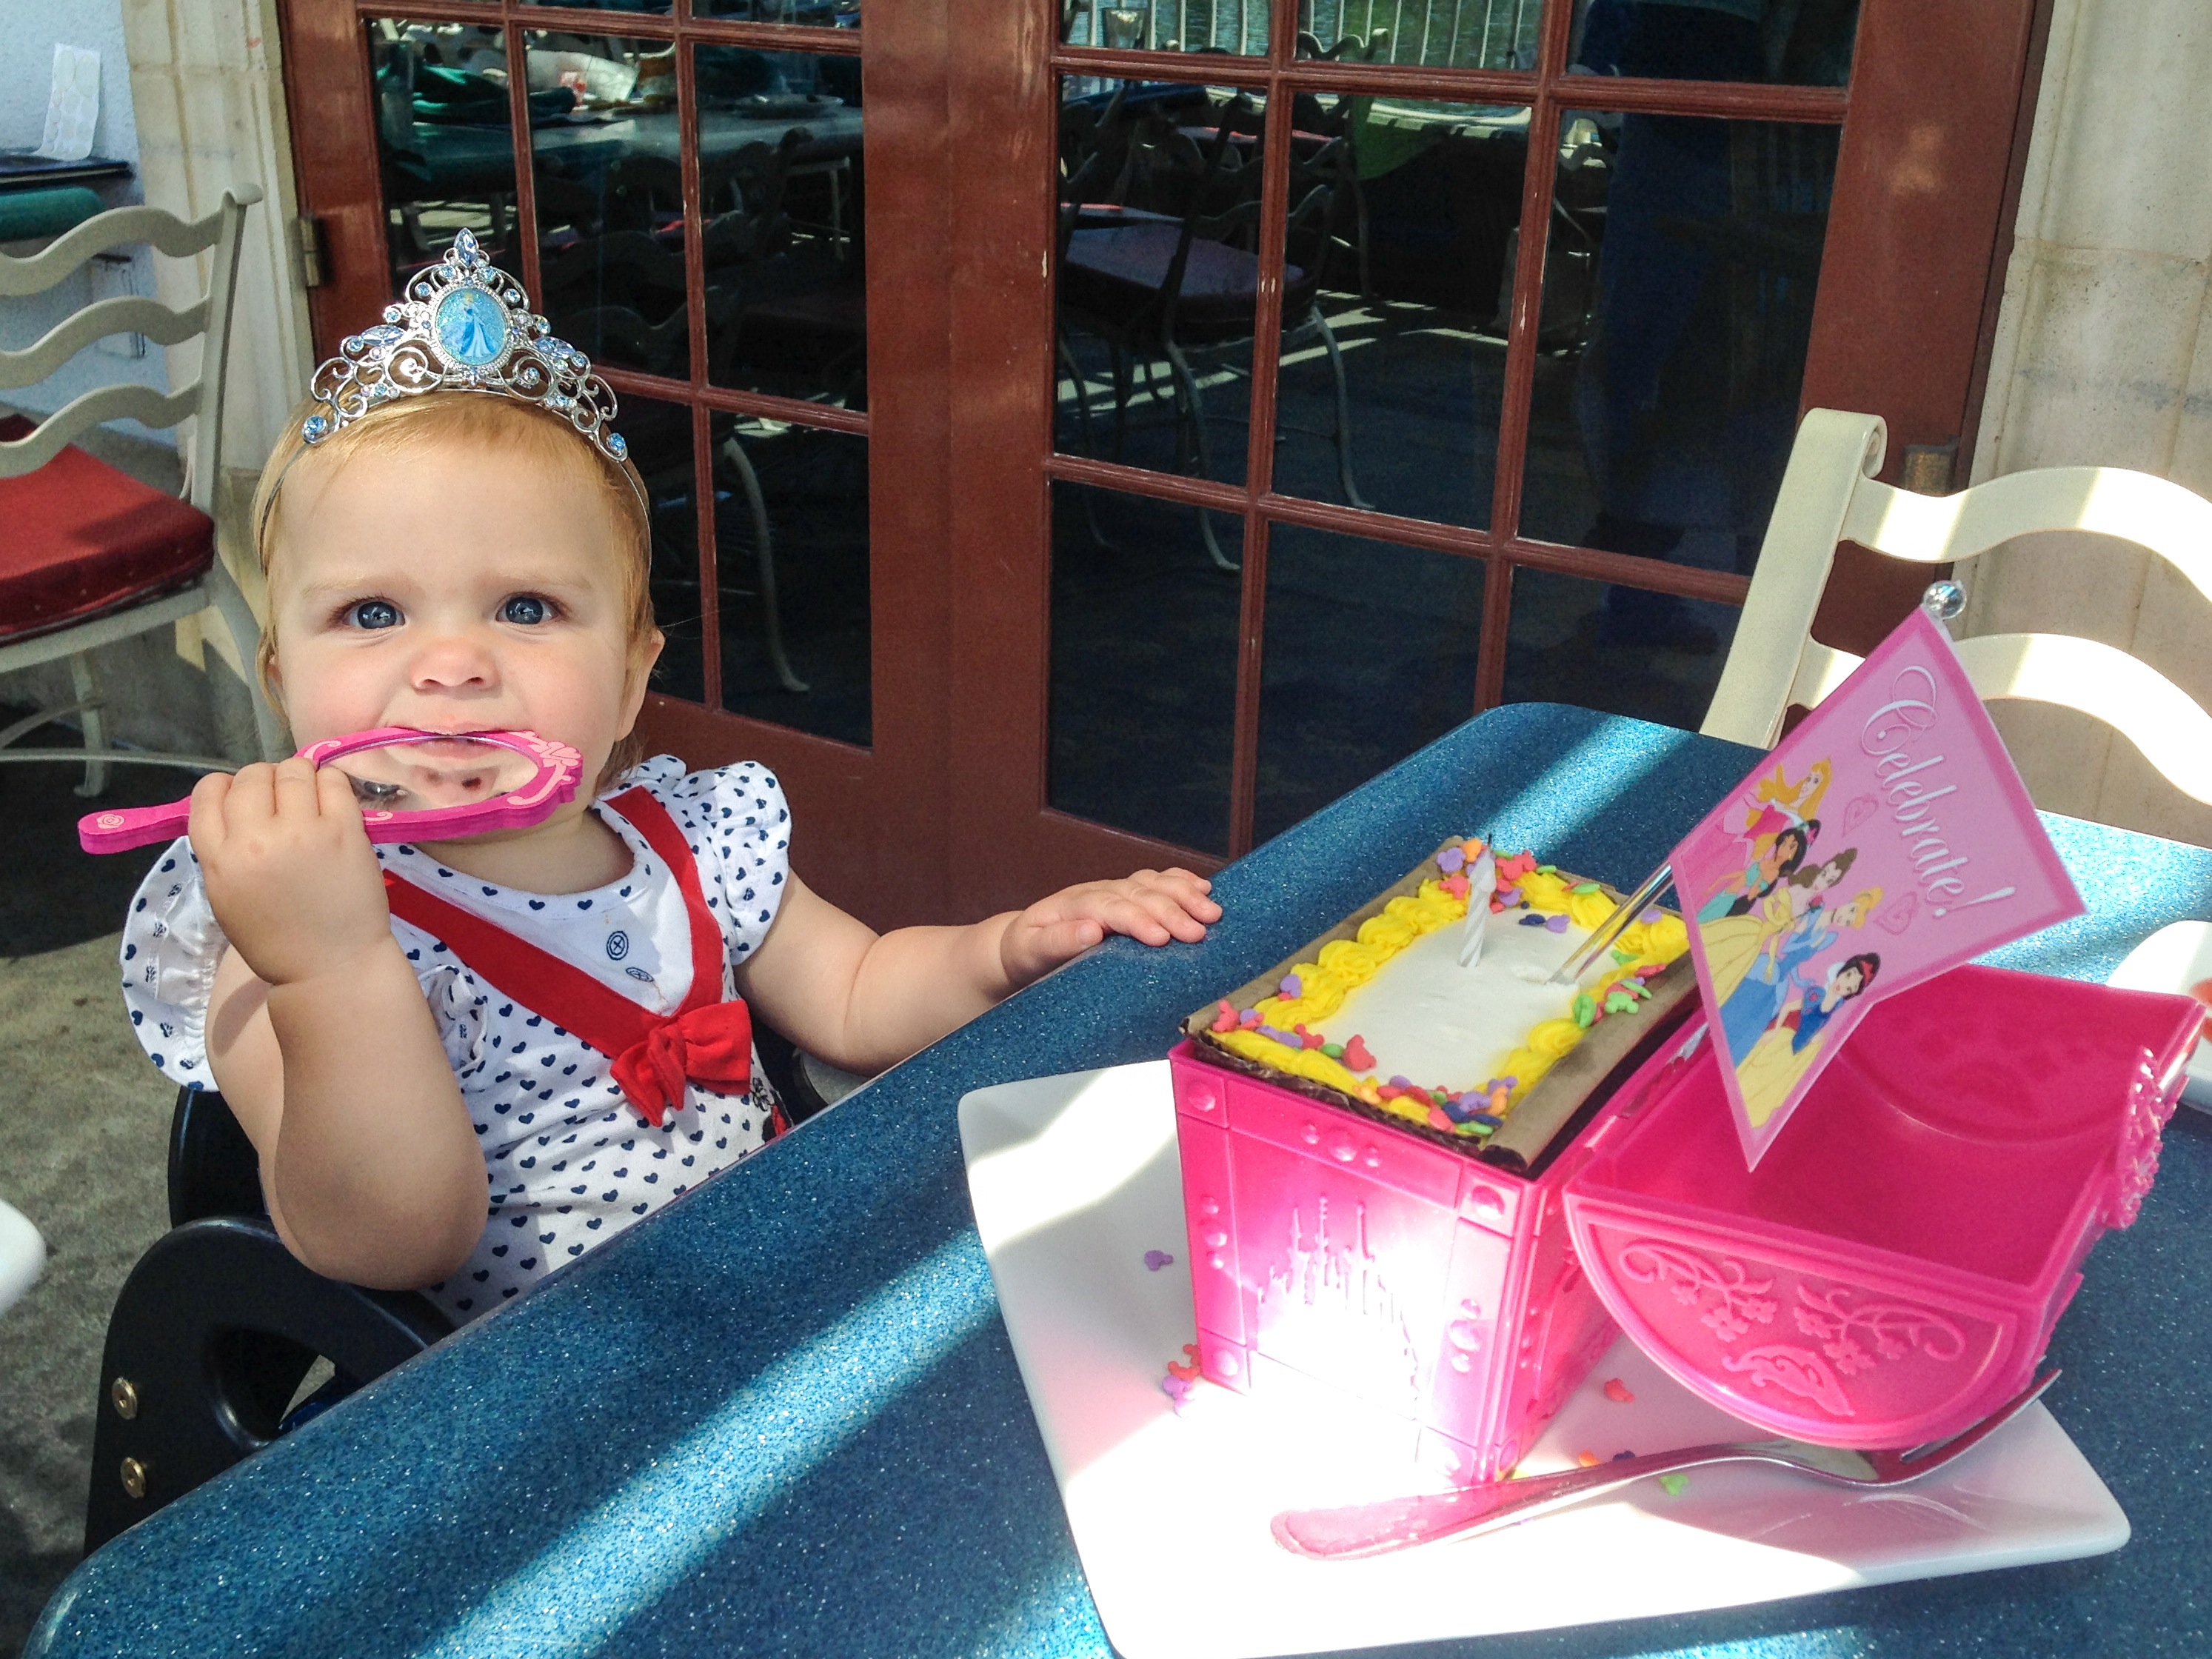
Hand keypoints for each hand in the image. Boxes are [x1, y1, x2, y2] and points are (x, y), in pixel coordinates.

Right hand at [189, 758, 392, 986]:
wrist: (332, 967)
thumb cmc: (277, 939)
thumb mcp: (227, 897)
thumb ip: (224, 850)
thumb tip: (235, 805)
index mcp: (219, 860)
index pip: (207, 794)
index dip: (225, 788)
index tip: (243, 799)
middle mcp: (255, 840)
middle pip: (251, 776)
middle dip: (264, 781)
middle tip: (282, 802)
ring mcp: (302, 832)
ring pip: (292, 770)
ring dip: (298, 778)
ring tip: (308, 800)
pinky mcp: (344, 830)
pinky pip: (333, 780)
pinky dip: (330, 783)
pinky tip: (332, 803)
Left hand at [999, 868, 1220, 991]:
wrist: (1021, 943)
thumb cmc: (1027, 952)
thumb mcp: (1030, 951)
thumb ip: (1057, 941)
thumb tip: (1091, 930)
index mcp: (1073, 905)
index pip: (1111, 908)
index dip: (1138, 920)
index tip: (1162, 938)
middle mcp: (1097, 891)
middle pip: (1139, 894)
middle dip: (1172, 911)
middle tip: (1200, 932)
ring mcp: (1114, 890)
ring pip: (1152, 884)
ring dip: (1184, 895)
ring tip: (1212, 911)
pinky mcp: (1126, 896)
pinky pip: (1156, 881)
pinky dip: (1181, 882)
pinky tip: (1204, 888)